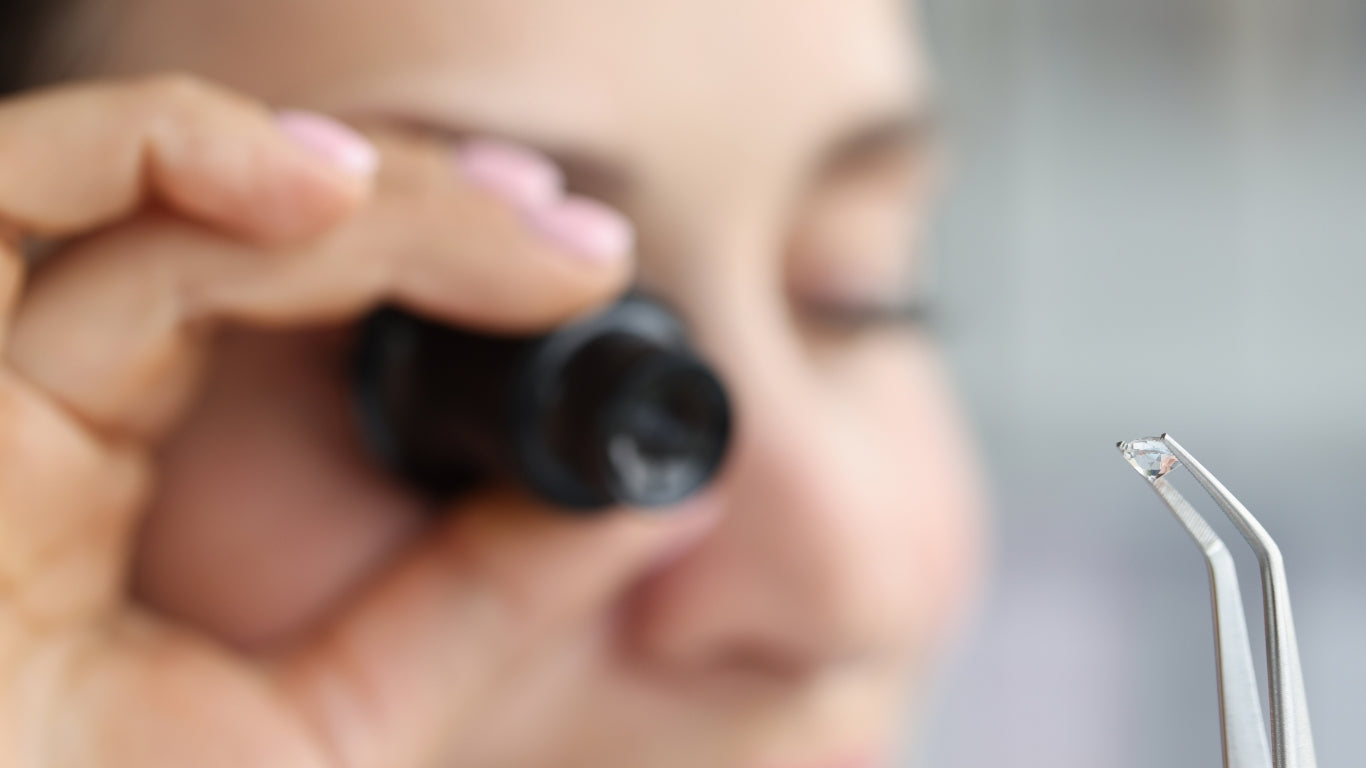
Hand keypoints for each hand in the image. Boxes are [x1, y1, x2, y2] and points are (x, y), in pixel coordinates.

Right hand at [0, 74, 712, 767]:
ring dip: (340, 185)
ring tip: (504, 218)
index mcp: (93, 486)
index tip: (575, 264)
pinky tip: (328, 193)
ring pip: (147, 200)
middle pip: (223, 238)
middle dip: (419, 214)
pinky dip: (169, 151)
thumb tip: (659, 503)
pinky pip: (13, 188)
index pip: (260, 305)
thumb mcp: (337, 729)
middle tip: (575, 240)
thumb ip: (474, 607)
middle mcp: (16, 419)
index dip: (421, 257)